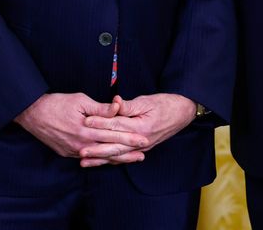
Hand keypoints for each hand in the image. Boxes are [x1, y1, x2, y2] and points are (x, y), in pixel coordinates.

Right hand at [14, 93, 146, 162]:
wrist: (32, 114)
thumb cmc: (57, 103)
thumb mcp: (80, 100)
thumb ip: (100, 108)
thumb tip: (117, 107)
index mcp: (85, 130)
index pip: (112, 135)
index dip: (129, 138)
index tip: (143, 139)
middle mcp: (80, 144)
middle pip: (108, 149)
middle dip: (127, 152)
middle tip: (143, 153)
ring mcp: (73, 152)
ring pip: (99, 157)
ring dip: (116, 158)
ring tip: (131, 159)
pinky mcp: (67, 153)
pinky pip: (88, 158)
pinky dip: (101, 159)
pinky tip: (110, 159)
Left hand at [80, 93, 196, 166]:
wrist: (182, 113)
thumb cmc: (164, 104)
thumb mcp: (147, 101)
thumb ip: (128, 105)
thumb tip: (114, 102)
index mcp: (142, 127)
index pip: (117, 126)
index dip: (100, 123)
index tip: (85, 122)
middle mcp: (142, 141)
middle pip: (115, 146)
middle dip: (97, 149)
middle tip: (80, 151)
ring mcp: (142, 147)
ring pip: (118, 155)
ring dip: (101, 159)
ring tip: (84, 161)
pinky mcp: (141, 149)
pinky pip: (124, 157)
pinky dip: (111, 160)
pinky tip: (99, 162)